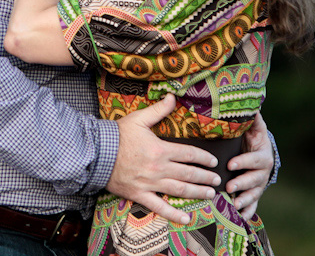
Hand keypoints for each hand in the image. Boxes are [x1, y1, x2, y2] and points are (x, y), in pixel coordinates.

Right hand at [106, 95, 218, 224]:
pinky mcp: (140, 194)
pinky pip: (159, 206)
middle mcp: (159, 168)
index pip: (189, 154)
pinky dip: (173, 214)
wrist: (97, 152)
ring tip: (209, 195)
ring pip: (179, 190)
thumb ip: (159, 109)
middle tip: (217, 180)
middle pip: (188, 174)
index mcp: (160, 149)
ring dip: (197, 193)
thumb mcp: (139, 118)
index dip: (204, 158)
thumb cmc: (118, 135)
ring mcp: (150, 183)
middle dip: (205, 177)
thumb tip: (173, 97)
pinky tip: (186, 218)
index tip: (213, 161)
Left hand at [225, 113, 272, 218]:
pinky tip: (240, 218)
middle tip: (229, 186)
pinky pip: (253, 205)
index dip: (243, 162)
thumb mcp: (255, 128)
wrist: (261, 154)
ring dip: (244, 200)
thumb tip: (252, 104)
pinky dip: (248, 212)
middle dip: (242, 184)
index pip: (254, 160)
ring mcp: (258, 186)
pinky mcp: (254, 195)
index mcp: (262, 157)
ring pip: (253, 195)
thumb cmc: (254, 139)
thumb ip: (253, 119)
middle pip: (254, 180)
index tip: (231, 164)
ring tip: (234, 204)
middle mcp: (262, 173)